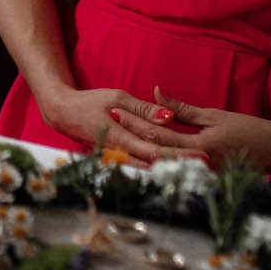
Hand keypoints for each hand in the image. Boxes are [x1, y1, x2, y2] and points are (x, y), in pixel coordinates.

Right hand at [32, 86, 187, 166]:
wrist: (63, 114)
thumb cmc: (89, 101)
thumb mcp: (116, 97)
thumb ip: (142, 109)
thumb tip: (168, 117)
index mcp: (120, 137)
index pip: (155, 150)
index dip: (179, 155)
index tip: (201, 155)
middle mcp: (120, 154)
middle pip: (156, 165)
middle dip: (182, 166)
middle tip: (207, 167)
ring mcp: (117, 160)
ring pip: (148, 170)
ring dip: (172, 171)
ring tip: (196, 172)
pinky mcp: (116, 161)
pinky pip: (139, 168)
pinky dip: (157, 170)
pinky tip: (173, 171)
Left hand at [109, 87, 270, 175]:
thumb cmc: (247, 128)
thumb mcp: (213, 115)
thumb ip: (182, 108)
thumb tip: (154, 93)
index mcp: (201, 145)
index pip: (160, 134)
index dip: (135, 123)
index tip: (115, 112)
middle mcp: (199, 164)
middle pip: (156, 153)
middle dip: (131, 139)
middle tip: (108, 126)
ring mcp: (202, 176)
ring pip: (164, 166)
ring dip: (140, 155)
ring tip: (114, 143)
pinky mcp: (205, 181)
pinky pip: (176, 172)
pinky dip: (157, 165)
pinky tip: (140, 159)